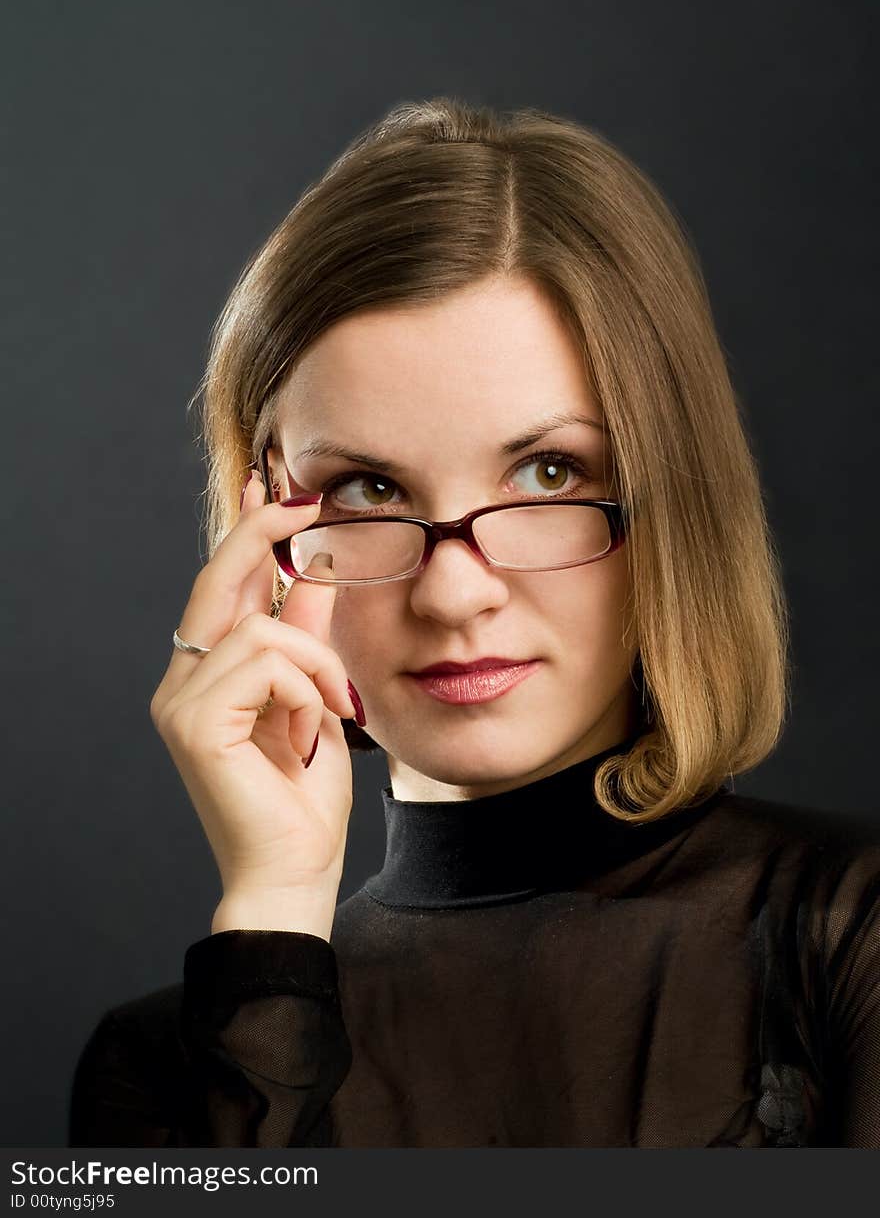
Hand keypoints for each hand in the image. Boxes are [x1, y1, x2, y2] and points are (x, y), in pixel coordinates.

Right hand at [149, 471, 360, 917]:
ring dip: (318, 662)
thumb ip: (310, 636)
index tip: (281, 487)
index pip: (222, 588)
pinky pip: (266, 663)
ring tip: (336, 709)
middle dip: (261, 532)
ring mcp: (180, 703)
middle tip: (304, 500)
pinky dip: (306, 689)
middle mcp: (182, 683)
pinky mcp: (193, 725)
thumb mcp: (317, 696)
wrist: (297, 871)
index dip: (249, 532)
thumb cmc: (305, 796)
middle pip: (217, 584)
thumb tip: (318, 567)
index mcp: (208, 677)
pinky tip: (312, 731)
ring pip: (260, 628)